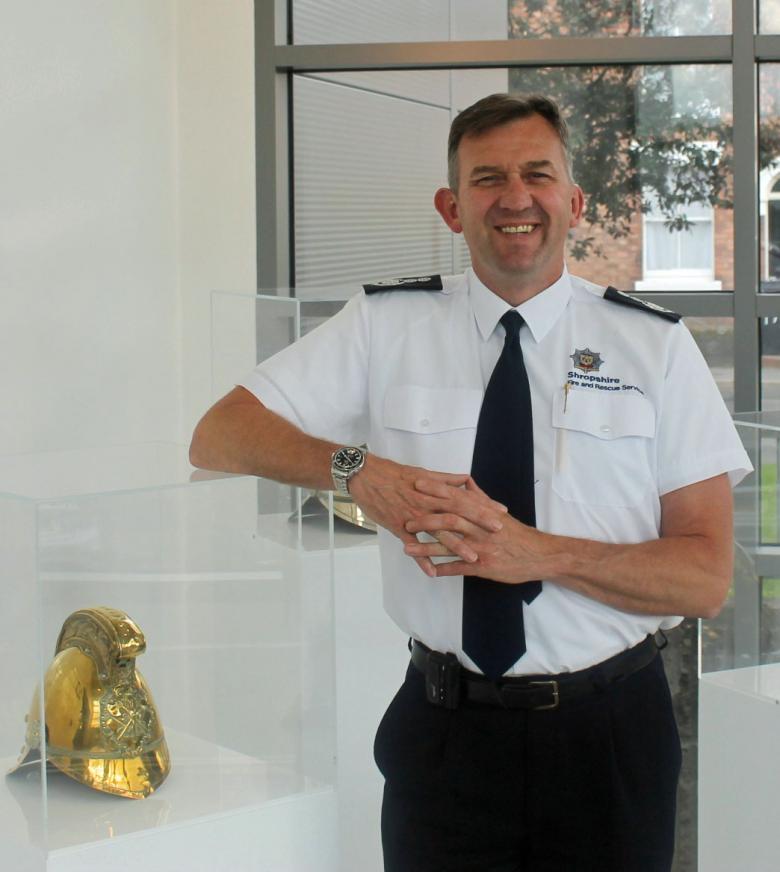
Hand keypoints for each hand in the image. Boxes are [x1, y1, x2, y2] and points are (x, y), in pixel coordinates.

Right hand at [348, 457, 505, 576]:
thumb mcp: (421, 473)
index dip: (483, 504)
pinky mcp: (397, 526)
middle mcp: (426, 502)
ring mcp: (412, 515)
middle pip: (457, 513)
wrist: (364, 475)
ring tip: (472, 557)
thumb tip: (464, 480)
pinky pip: (412, 545)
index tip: (501, 511)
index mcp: (433, 489)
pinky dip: (421, 558)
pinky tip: (432, 572)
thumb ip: (445, 479)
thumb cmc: (392, 474)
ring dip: (455, 545)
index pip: (463, 497)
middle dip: (478, 522)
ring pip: (437, 531)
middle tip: (497, 532)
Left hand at [402, 477, 553, 582]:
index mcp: (482, 512)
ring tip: (407, 549)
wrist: (539, 555)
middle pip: (449, 520)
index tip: (416, 485)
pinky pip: (460, 568)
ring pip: (450, 546)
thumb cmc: (517, 534)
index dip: (435, 491)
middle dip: (426, 520)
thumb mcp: (498, 512)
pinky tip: (429, 571)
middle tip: (406, 521)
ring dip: (427, 547)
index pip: (456, 497)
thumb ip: (479, 497)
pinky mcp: (484, 566)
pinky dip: (444, 569)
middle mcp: (480, 528)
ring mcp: (481, 548)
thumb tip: (465, 481)